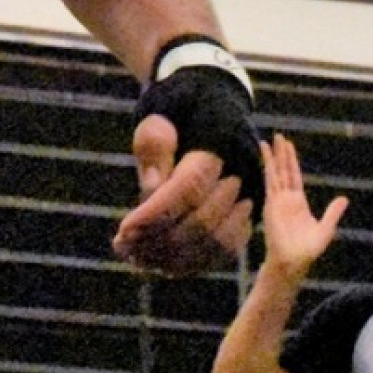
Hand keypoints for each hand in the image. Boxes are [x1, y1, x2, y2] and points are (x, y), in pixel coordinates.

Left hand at [111, 114, 251, 275]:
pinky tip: (158, 263)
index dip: (155, 213)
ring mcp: (250, 196)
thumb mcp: (158, 120)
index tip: (123, 228)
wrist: (209, 110)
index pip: (189, 189)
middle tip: (123, 247)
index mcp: (221, 141)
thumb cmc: (176, 114)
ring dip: (173, 258)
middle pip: (203, 221)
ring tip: (135, 258)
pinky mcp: (247, 216)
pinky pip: (223, 251)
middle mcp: (244, 172)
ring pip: (215, 243)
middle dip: (160, 240)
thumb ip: (154, 150)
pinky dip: (192, 263)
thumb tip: (151, 194)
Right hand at [259, 134, 348, 280]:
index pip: (294, 176)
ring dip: (273, 156)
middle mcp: (286, 198)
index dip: (292, 161)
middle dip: (281, 154)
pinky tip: (265, 155)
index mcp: (298, 202)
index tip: (288, 146)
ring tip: (270, 140)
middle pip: (284, 170)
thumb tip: (344, 199)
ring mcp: (277, 199)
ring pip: (276, 172)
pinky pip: (270, 181)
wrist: (293, 261)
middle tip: (279, 135)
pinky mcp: (271, 202)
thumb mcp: (325, 229)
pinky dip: (267, 167)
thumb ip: (332, 213)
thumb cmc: (308, 250)